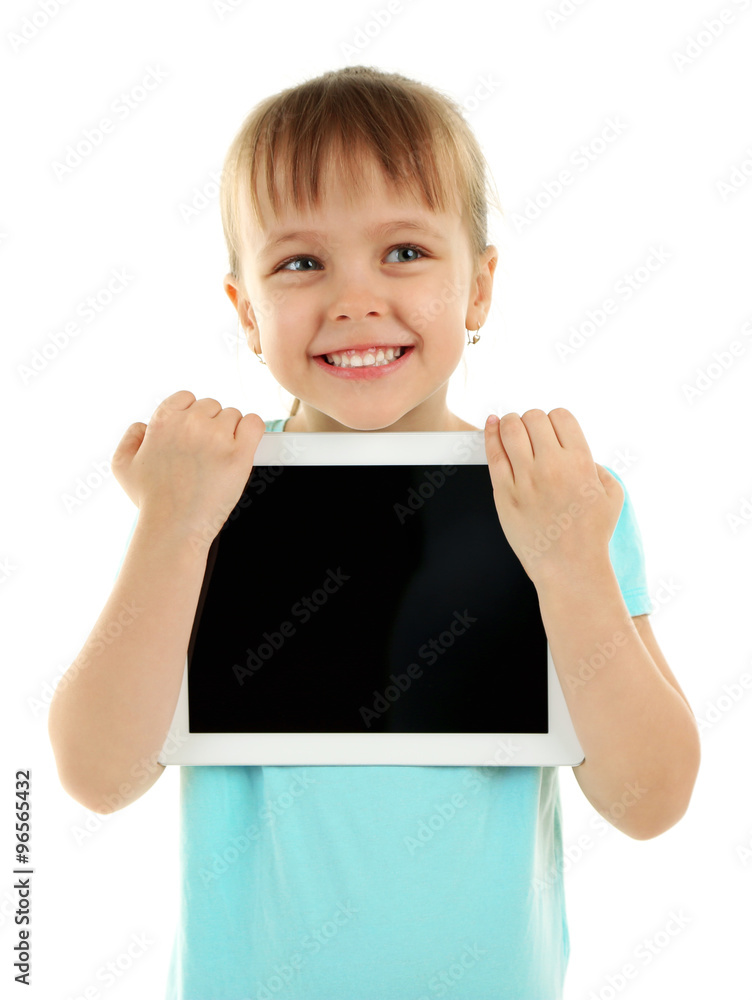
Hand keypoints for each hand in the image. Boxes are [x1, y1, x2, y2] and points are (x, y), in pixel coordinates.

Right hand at [111, 390, 265, 546]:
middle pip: (212, 407)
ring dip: (230, 433)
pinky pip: (255, 423)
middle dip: (210, 426)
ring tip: (218, 459)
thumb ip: (131, 437)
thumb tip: (144, 425)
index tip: (192, 436)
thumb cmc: (151, 501)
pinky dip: (252, 430)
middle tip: (204, 453)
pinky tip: (244, 445)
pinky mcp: (239, 454)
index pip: (186, 398)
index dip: (190, 416)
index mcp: (163, 420)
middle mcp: (190, 424)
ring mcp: (216, 437)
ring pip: (233, 416)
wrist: (173, 529)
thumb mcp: (123, 466)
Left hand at [483, 408, 622, 588]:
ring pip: (511, 430)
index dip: (555, 420)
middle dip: (532, 420)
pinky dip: (491, 434)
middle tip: (530, 431)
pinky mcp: (504, 494)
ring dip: (510, 422)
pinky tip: (491, 425)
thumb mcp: (612, 495)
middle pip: (534, 418)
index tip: (551, 430)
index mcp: (580, 462)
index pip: (561, 416)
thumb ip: (599, 467)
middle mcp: (552, 466)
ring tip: (511, 426)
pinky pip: (493, 454)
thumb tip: (581, 454)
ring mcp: (526, 479)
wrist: (569, 568)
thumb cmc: (591, 535)